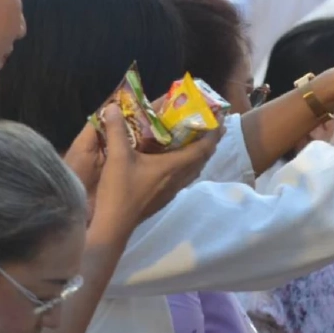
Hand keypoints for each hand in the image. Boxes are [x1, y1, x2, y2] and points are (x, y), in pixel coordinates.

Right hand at [92, 104, 223, 221]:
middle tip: (212, 127)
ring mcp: (172, 191)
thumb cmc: (119, 191)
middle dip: (209, 143)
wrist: (113, 225)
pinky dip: (188, 166)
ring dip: (200, 155)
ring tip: (198, 141)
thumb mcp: (116, 156)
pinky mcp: (164, 198)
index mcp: (172, 167)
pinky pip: (184, 178)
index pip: (201, 149)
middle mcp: (177, 179)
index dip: (212, 135)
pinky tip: (177, 161)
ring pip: (194, 170)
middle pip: (202, 160)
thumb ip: (116, 130)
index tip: (220, 121)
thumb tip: (113, 106)